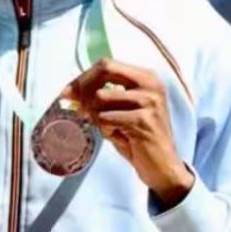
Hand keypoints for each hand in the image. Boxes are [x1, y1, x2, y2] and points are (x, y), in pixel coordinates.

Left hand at [63, 58, 193, 205]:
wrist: (163, 167)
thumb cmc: (139, 139)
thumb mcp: (120, 111)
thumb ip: (101, 96)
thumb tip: (69, 91)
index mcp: (146, 77)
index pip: (107, 64)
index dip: (83, 77)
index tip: (68, 92)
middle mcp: (150, 83)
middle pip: (104, 70)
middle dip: (84, 88)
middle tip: (76, 107)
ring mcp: (149, 100)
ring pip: (101, 97)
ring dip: (97, 116)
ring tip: (111, 128)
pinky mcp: (143, 119)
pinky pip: (105, 118)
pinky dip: (105, 130)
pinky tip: (119, 137)